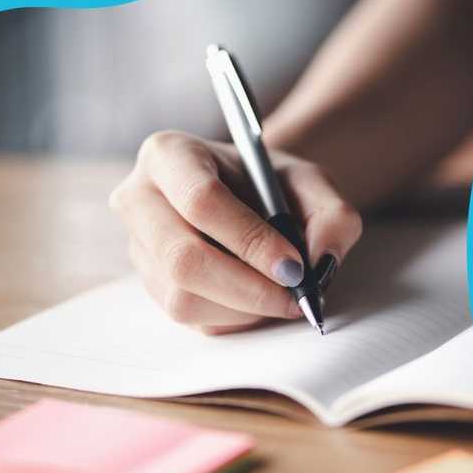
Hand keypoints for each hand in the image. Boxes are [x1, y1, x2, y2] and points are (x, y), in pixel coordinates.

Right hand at [110, 131, 362, 334]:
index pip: (201, 201)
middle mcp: (139, 199)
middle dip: (248, 287)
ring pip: (182, 298)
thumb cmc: (276, 185)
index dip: (250, 240)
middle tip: (295, 296)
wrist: (253, 198)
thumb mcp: (313, 183)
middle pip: (182, 258)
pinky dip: (236, 319)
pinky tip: (261, 299)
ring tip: (283, 295)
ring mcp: (139, 247)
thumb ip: (333, 216)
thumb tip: (320, 263)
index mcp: (169, 154)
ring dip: (244, 308)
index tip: (294, 266)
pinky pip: (191, 319)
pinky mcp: (152, 286)